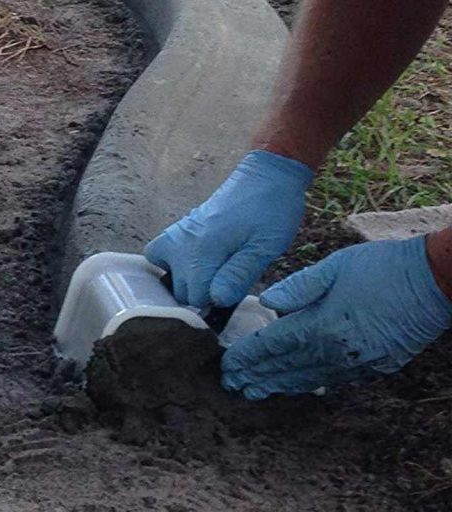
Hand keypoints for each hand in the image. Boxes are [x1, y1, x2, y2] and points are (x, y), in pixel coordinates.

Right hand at [144, 150, 313, 308]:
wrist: (267, 175)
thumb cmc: (272, 210)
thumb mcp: (265, 247)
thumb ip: (238, 274)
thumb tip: (216, 300)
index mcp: (203, 248)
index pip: (194, 297)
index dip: (214, 304)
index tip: (232, 298)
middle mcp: (183, 241)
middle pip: (179, 289)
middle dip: (201, 294)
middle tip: (229, 285)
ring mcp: (179, 232)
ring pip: (164, 272)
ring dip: (186, 280)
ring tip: (212, 276)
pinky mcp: (181, 227)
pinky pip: (160, 251)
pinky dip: (172, 263)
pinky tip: (195, 264)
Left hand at [222, 237, 451, 399]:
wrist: (434, 283)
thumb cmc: (381, 267)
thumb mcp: (334, 266)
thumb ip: (298, 286)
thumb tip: (266, 302)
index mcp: (324, 325)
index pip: (275, 345)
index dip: (249, 356)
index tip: (227, 364)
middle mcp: (338, 352)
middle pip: (287, 368)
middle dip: (256, 376)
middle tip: (230, 385)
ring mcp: (358, 363)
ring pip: (308, 379)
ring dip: (279, 385)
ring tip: (254, 391)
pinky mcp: (374, 366)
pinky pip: (331, 379)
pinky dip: (307, 383)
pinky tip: (296, 386)